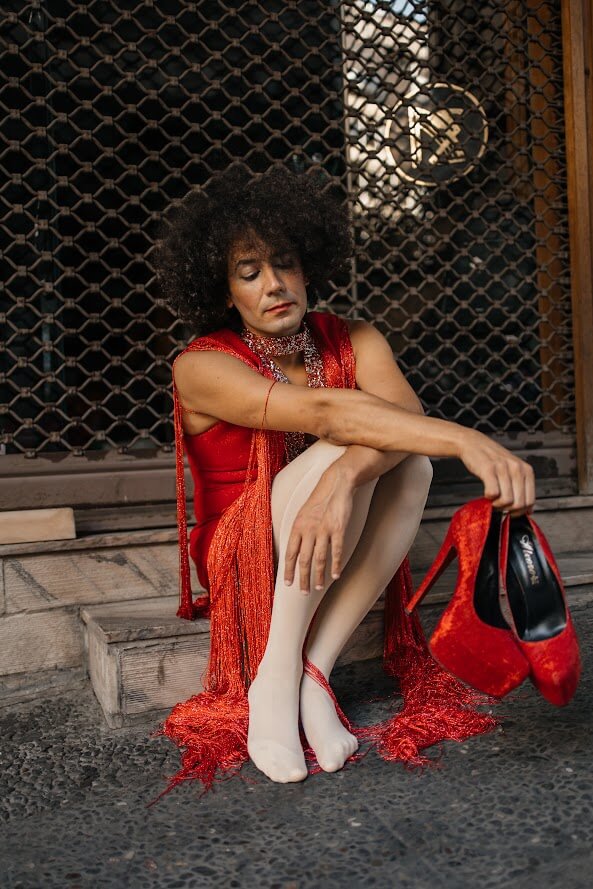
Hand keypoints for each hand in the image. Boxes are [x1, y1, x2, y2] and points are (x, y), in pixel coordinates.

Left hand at [283, 468, 354, 594]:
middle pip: (304, 560)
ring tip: (317, 587)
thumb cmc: (319, 500)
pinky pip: (336, 551)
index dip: (288, 569)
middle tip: (304, 592)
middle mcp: (308, 530)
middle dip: (303, 578)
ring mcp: (324, 530)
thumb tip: (295, 550)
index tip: (288, 583)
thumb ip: (299, 531)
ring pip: (319, 559)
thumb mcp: (302, 513)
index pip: (290, 553)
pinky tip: (335, 575)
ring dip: (318, 575)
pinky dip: (335, 565)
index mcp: (297, 526)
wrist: (336, 484)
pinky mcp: (338, 529)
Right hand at [457, 428, 535, 515]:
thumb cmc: (493, 459)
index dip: (520, 511)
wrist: (474, 443)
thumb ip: (521, 487)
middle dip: (508, 509)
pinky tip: (486, 492)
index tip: (512, 511)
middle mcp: (517, 469)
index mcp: (526, 470)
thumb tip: (527, 509)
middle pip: (519, 503)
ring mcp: (503, 468)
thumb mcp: (513, 470)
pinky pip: (493, 493)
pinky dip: (488, 498)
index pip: (530, 500)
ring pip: (507, 500)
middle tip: (500, 505)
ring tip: (492, 498)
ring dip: (497, 504)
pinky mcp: (488, 469)